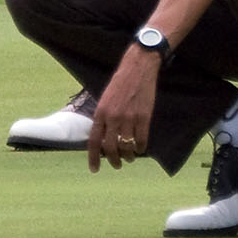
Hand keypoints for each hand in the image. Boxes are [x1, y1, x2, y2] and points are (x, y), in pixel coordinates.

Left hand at [87, 47, 158, 171]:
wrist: (138, 68)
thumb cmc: (120, 82)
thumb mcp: (105, 99)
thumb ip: (103, 118)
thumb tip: (102, 139)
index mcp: (101, 112)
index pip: (94, 141)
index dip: (93, 158)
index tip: (94, 169)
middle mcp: (113, 117)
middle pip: (111, 148)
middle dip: (113, 161)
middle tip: (117, 165)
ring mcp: (129, 118)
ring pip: (127, 147)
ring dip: (128, 156)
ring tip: (129, 157)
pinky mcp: (144, 117)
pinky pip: (142, 141)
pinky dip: (141, 148)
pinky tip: (140, 149)